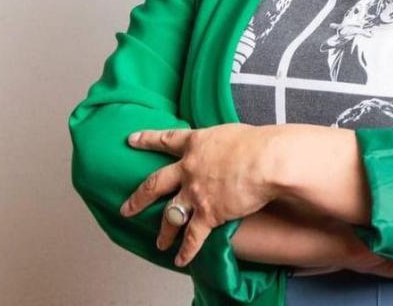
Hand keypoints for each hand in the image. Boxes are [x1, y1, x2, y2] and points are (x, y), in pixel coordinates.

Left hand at [120, 124, 280, 267]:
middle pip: (155, 184)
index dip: (147, 140)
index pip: (166, 140)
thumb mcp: (231, 133)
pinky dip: (186, 251)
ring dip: (163, 231)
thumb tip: (228, 148)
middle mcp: (188, 169)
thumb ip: (221, 143)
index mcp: (196, 143)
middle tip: (126, 209)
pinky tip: (180, 260)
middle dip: (138, 198)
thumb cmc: (258, 142)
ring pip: (170, 215)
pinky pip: (193, 237)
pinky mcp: (209, 213)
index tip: (131, 140)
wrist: (266, 160)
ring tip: (159, 242)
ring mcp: (195, 193)